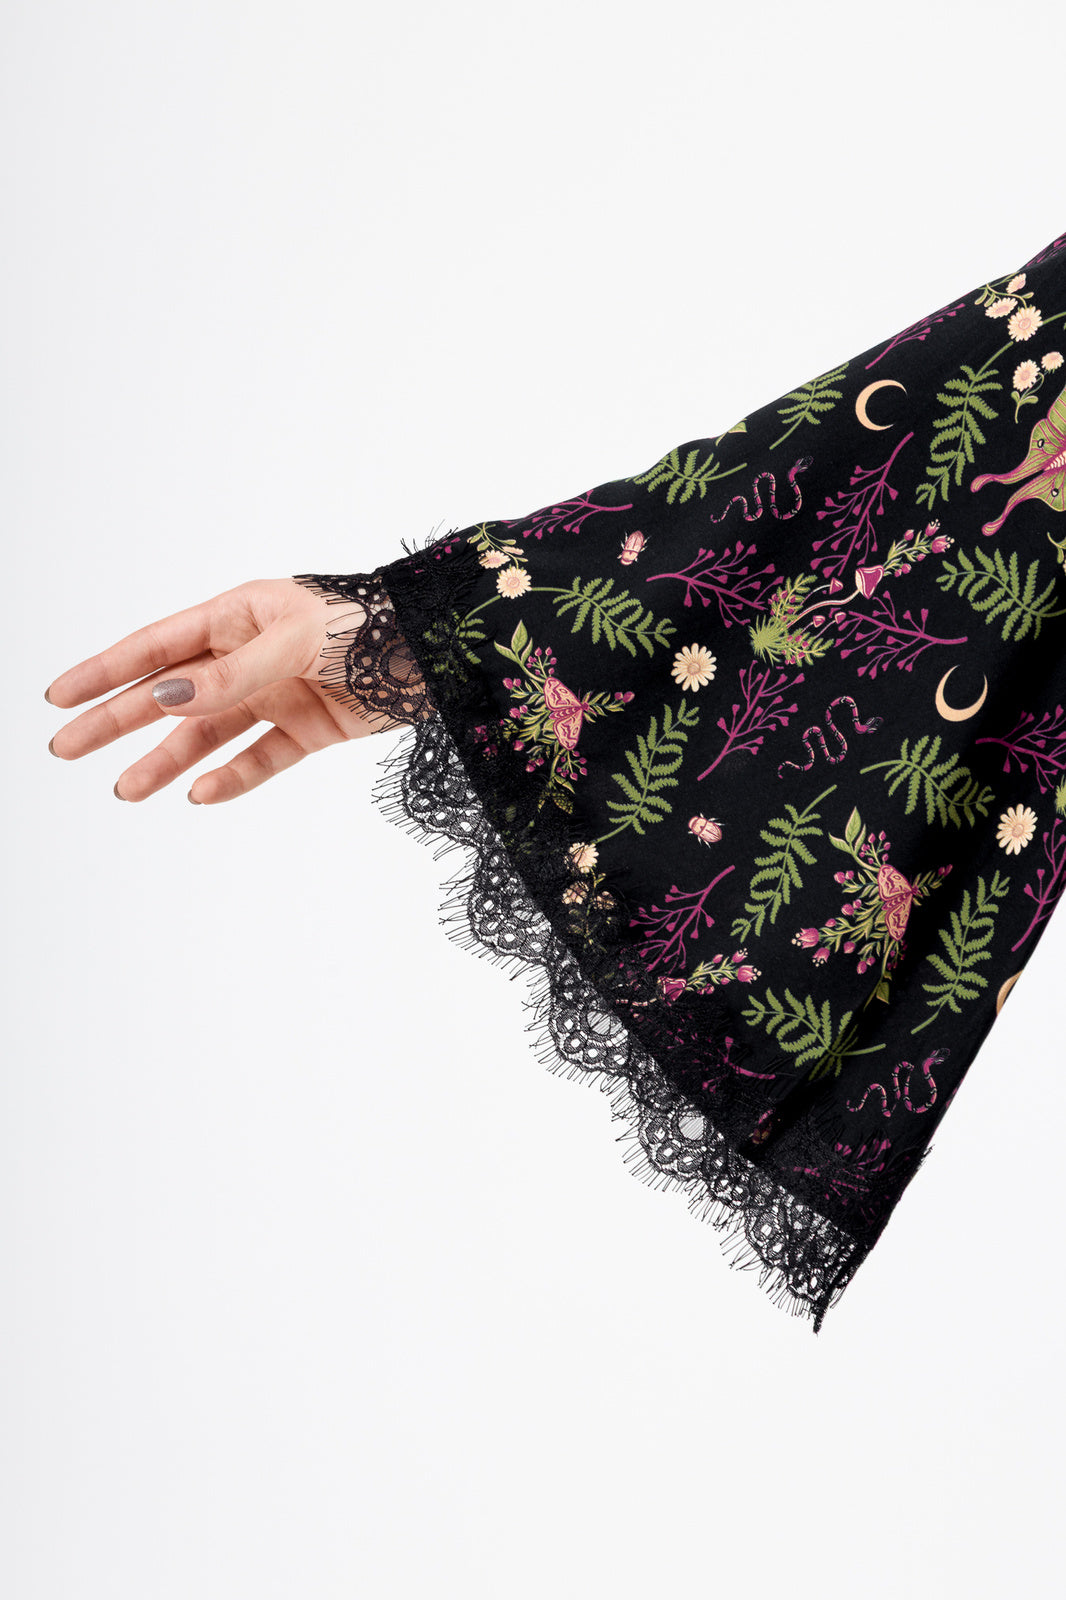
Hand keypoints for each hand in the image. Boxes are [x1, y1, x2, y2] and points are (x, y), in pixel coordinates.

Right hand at [45, 576, 422, 803]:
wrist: (441, 650)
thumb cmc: (371, 621)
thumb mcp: (296, 640)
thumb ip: (232, 675)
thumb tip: (165, 697)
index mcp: (239, 614)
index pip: (156, 645)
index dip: (104, 671)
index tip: (57, 696)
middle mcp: (251, 654)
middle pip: (169, 693)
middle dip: (116, 720)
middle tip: (66, 749)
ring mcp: (279, 693)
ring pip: (208, 733)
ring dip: (165, 760)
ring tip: (125, 788)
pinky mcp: (311, 729)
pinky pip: (260, 758)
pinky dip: (232, 777)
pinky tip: (200, 794)